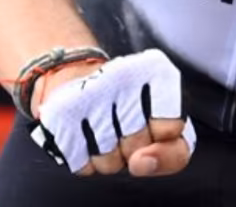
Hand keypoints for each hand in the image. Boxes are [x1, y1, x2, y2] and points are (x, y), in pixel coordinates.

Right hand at [32, 49, 193, 176]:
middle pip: (138, 147)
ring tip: (105, 128)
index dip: (163, 138)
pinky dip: (87, 159)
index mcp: (156, 71)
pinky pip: (84, 165)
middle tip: (125, 125)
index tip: (155, 124)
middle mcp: (122, 75)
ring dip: (110, 156)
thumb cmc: (133, 109)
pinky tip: (87, 135)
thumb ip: (173, 155)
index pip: (170, 128)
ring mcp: (89, 94)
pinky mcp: (62, 114)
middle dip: (135, 148)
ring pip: (110, 162)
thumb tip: (141, 163)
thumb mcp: (169, 129)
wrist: (79, 82)